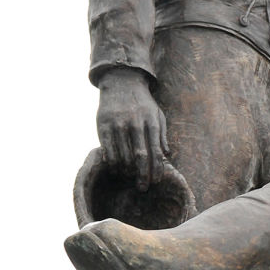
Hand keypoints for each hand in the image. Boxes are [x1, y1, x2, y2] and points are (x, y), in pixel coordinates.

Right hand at [96, 68, 168, 190]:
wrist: (122, 82)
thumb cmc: (142, 103)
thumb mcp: (158, 115)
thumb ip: (162, 135)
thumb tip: (167, 156)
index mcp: (151, 122)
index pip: (156, 151)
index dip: (157, 169)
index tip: (157, 181)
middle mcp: (135, 123)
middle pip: (140, 156)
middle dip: (143, 175)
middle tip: (143, 187)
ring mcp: (118, 124)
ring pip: (123, 155)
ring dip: (127, 170)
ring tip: (129, 177)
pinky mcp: (103, 125)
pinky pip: (108, 150)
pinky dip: (112, 162)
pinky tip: (116, 168)